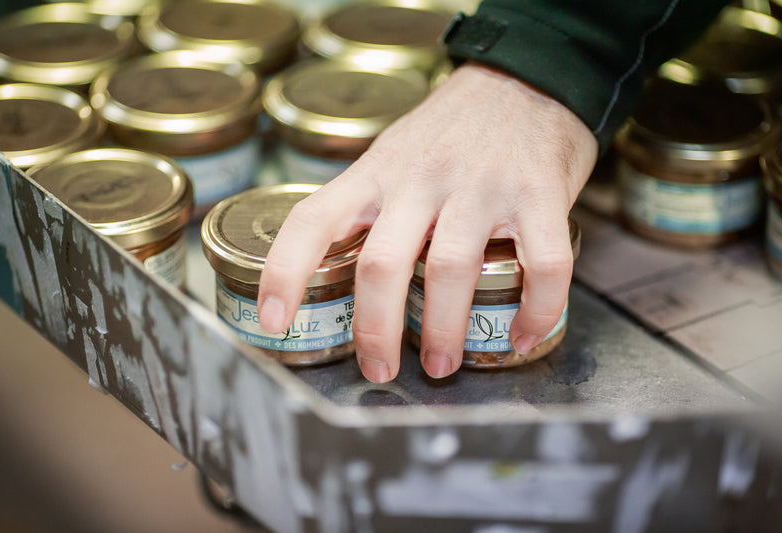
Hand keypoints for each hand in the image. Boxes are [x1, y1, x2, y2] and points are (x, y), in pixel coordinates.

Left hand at [257, 62, 597, 381]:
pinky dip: (535, 311)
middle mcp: (422, 178)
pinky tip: (523, 335)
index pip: (314, 219)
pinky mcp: (538, 195)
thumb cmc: (456, 127)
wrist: (529, 76)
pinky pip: (542, 266)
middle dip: (375, 330)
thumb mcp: (394, 152)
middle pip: (381, 264)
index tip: (273, 321)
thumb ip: (370, 203)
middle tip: (379, 370)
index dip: (285, 272)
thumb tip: (339, 266)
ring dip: (444, 331)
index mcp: (378, 172)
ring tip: (442, 365)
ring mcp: (481, 186)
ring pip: (450, 271)